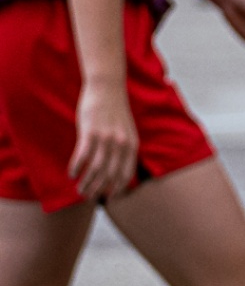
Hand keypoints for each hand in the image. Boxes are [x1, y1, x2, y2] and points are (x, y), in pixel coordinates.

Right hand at [70, 81, 137, 202]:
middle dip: (98, 190)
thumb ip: (123, 148)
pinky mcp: (90, 132)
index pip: (126, 174)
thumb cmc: (114, 111)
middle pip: (109, 175)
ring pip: (95, 169)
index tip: (108, 198)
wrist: (107, 88)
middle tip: (87, 196)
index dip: (117, 188)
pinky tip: (71, 174)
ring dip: (86, 183)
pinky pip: (82, 156)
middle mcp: (121, 144)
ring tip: (79, 190)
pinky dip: (76, 168)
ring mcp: (106, 138)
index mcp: (132, 144)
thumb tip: (115, 168)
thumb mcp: (125, 131)